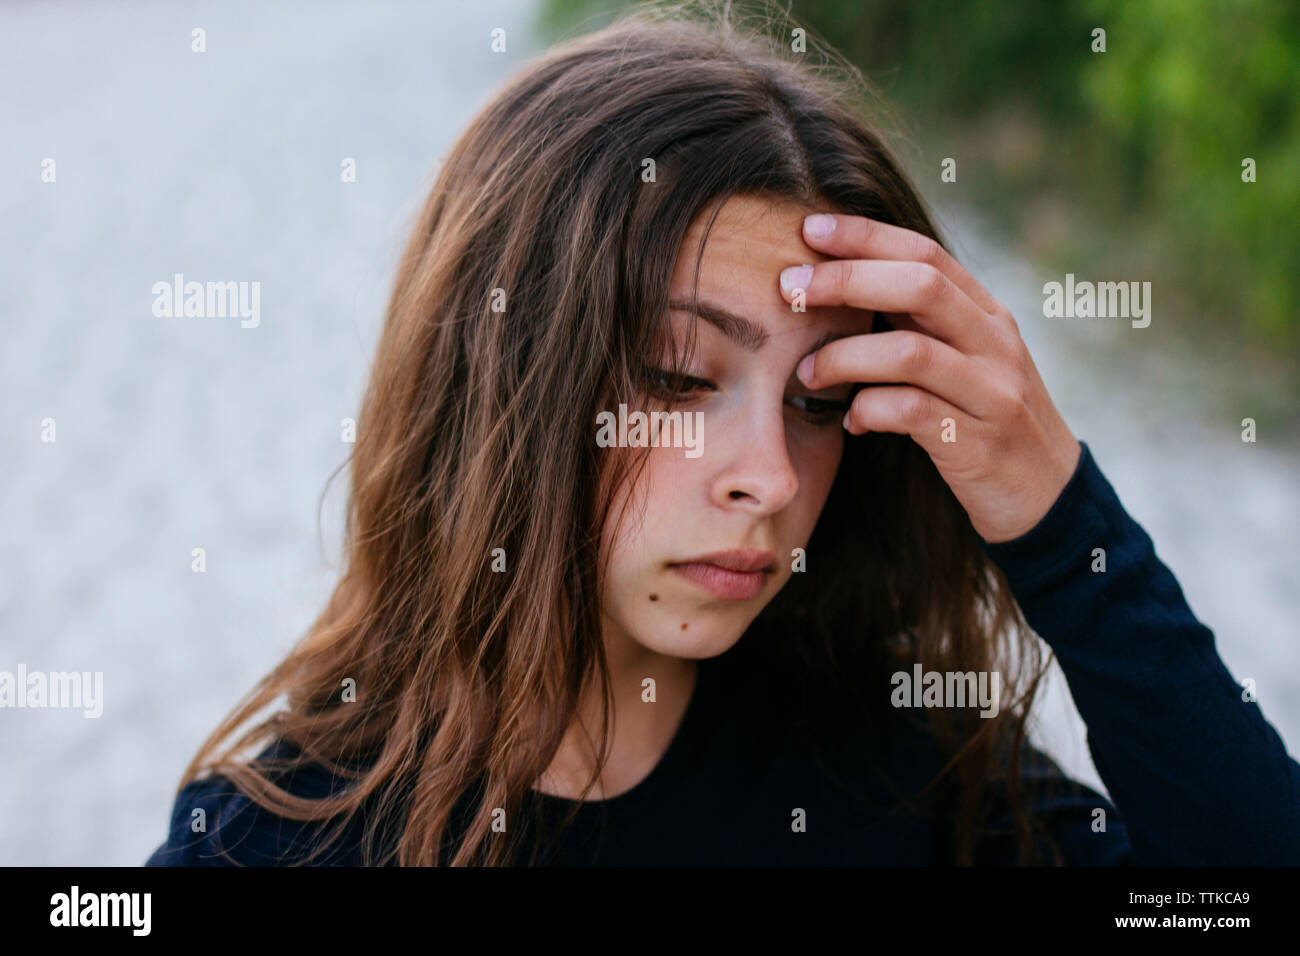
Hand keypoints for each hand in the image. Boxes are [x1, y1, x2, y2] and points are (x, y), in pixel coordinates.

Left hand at [779, 212, 1081, 544]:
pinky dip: (868, 411)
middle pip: (920, 288)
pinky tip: (850, 422)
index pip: (926, 254)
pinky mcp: (979, 443)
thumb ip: (918, 327)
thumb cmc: (984, 420)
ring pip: (910, 353)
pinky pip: (912, 412)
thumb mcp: (963, 361)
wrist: (1048, 493)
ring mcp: (992, 392)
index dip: (866, 236)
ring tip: (805, 372)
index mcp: (986, 314)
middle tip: (790, 288)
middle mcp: (995, 344)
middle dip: (847, 280)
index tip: (810, 228)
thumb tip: (841, 289)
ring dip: (844, 357)